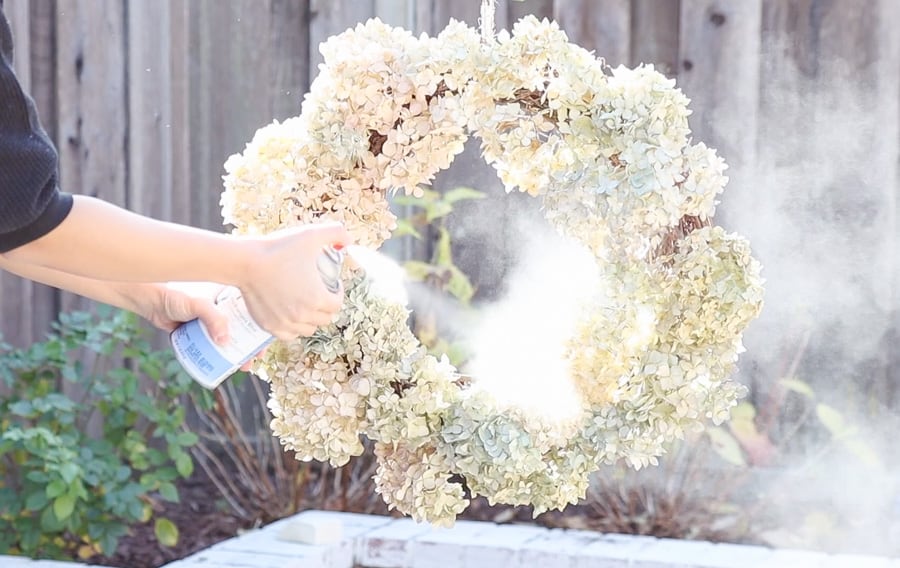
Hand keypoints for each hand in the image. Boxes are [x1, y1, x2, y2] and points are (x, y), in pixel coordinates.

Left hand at [140, 282, 262, 370]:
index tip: (262, 346)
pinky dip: (218, 355)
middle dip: (249, 348)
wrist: (151, 302)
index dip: (260, 331)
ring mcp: (211, 322)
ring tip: (238, 367)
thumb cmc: (176, 297)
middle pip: (243, 331)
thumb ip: (212, 319)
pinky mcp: (199, 332)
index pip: (251, 315)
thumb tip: (224, 341)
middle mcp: (223, 310)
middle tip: (250, 362)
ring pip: (229, 340)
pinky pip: (212, 345)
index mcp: (229, 299)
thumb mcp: (199, 305)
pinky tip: (222, 365)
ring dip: (235, 354)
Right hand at [238, 222, 350, 339]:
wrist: (245, 262)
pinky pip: (289, 335)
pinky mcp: (269, 326)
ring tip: (306, 303)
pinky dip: (293, 328)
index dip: (338, 293)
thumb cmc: (278, 248)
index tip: (331, 284)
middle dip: (326, 306)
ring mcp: (286, 323)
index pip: (337, 305)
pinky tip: (292, 315)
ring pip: (308, 329)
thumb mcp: (311, 234)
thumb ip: (336, 233)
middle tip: (319, 292)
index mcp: (318, 298)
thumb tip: (349, 241)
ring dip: (311, 319)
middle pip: (325, 318)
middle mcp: (303, 315)